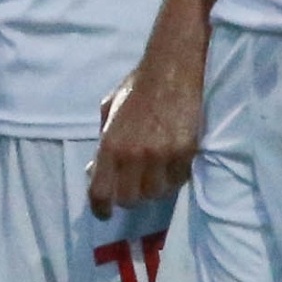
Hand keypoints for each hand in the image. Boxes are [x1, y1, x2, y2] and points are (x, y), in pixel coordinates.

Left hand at [88, 47, 201, 216]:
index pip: (101, 192)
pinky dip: (174, 177)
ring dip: (154, 188)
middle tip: (133, 185)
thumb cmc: (137, 87)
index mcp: (110, 144)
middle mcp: (134, 155)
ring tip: (154, 172)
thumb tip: (94, 169)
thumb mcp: (109, 111)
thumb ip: (103, 141)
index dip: (101, 209)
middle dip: (129, 196)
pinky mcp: (186, 152)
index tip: (104, 213)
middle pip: (130, 200)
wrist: (173, 69)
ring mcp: (162, 155)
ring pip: (156, 194)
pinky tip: (172, 163)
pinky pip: (179, 180)